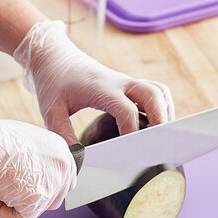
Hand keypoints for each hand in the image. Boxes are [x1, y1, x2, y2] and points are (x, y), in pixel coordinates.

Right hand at [0, 109, 75, 217]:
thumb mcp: (23, 139)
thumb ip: (36, 155)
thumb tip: (30, 168)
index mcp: (61, 151)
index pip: (64, 174)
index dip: (48, 181)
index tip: (34, 184)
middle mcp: (62, 169)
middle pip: (57, 192)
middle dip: (38, 194)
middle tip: (17, 190)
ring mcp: (51, 188)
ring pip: (41, 206)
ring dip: (23, 202)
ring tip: (2, 191)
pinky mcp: (35, 205)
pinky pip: (21, 215)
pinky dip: (5, 211)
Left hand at [13, 20, 174, 141]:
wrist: (55, 56)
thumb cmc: (53, 84)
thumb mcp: (51, 111)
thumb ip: (63, 136)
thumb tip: (78, 161)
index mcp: (101, 89)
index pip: (127, 110)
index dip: (132, 132)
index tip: (129, 150)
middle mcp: (119, 83)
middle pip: (153, 96)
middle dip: (161, 120)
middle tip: (158, 144)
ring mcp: (127, 82)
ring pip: (159, 92)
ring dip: (166, 112)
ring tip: (162, 135)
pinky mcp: (130, 84)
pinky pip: (157, 91)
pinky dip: (163, 106)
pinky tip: (157, 124)